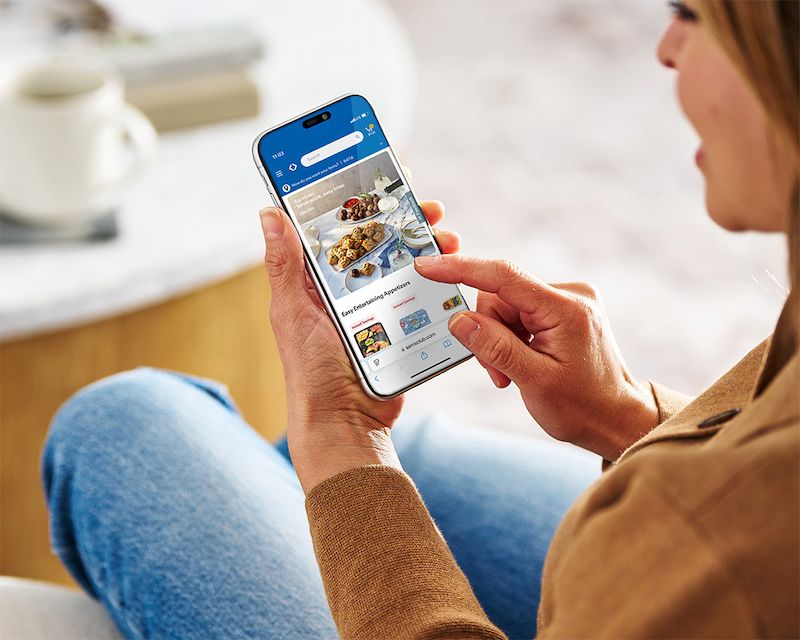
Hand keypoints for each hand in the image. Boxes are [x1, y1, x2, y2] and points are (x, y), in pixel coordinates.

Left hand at [260, 201, 460, 492]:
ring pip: (405, 267)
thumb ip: (284, 265)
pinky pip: (420, 299)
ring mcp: (376, 309)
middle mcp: (347, 291)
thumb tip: (268, 212)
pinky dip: (437, 283)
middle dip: (405, 221)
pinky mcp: (399, 328)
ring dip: (427, 249)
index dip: (359, 202)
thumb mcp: (294, 312)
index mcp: (317, 282)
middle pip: (380, 243)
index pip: (338, 230)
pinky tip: (452, 273)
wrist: (346, 422)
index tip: (382, 177)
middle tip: (429, 208)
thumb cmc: (311, 371)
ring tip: (447, 240)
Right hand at [414, 255, 657, 459]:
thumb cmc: (583, 407)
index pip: (502, 276)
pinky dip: (510, 338)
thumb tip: (459, 320)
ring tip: (511, 374)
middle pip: (500, 296)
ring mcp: (567, 302)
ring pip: (505, 307)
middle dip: (487, 332)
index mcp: (565, 309)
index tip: (426, 267)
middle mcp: (569, 295)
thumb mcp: (534, 382)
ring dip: (498, 340)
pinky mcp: (562, 311)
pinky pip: (519, 314)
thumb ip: (495, 347)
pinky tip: (521, 363)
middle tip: (496, 372)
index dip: (460, 268)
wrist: (618, 420)